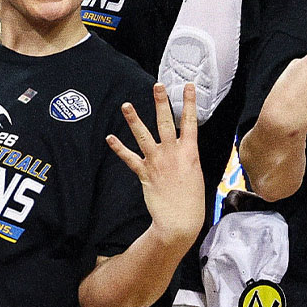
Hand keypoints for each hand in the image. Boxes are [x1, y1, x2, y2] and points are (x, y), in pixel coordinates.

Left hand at [107, 83, 204, 247]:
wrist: (179, 220)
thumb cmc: (192, 200)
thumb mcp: (196, 173)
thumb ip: (188, 157)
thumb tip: (183, 148)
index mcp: (190, 152)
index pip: (191, 121)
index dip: (189, 102)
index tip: (187, 86)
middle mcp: (173, 153)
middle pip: (166, 122)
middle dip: (161, 102)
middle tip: (157, 86)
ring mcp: (157, 161)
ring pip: (144, 135)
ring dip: (134, 119)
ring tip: (126, 105)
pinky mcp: (144, 173)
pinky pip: (129, 158)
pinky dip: (119, 148)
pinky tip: (110, 138)